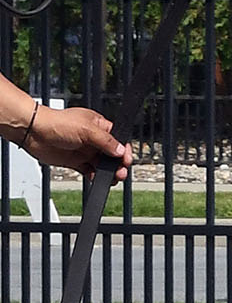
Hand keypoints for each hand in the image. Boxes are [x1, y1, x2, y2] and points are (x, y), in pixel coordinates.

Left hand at [12, 106, 131, 180]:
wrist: (34, 132)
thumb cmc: (57, 123)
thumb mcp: (87, 129)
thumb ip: (106, 141)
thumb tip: (121, 151)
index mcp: (99, 126)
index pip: (118, 139)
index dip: (124, 150)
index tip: (126, 160)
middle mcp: (93, 139)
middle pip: (112, 154)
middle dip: (118, 164)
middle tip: (120, 172)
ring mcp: (84, 151)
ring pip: (102, 164)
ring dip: (108, 172)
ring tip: (112, 178)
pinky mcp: (75, 162)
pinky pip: (89, 171)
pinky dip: (95, 177)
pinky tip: (97, 179)